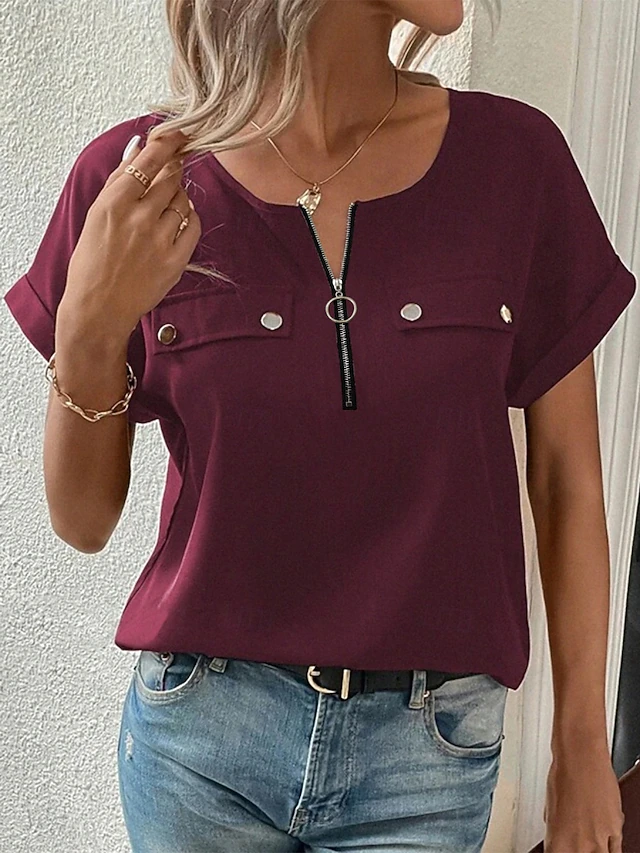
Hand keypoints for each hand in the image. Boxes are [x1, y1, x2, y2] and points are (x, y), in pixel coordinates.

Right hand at [59, 128, 201, 339]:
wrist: (99, 307)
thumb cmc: (92, 261)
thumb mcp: (96, 214)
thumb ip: (119, 179)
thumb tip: (139, 147)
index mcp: (114, 203)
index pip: (150, 161)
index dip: (169, 142)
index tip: (179, 132)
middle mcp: (140, 218)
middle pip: (172, 178)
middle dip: (173, 171)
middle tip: (170, 173)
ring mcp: (161, 240)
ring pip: (184, 201)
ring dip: (178, 197)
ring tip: (163, 209)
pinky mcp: (176, 260)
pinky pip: (194, 225)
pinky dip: (189, 219)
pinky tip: (177, 223)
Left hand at [543, 744, 623, 851]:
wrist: (581, 758)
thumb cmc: (563, 775)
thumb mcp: (551, 808)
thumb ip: (557, 830)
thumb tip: (559, 836)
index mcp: (557, 840)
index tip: (563, 850)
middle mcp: (579, 844)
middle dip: (580, 852)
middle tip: (580, 844)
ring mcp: (598, 838)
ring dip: (596, 851)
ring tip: (592, 843)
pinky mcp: (615, 830)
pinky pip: (617, 851)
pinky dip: (611, 848)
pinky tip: (606, 845)